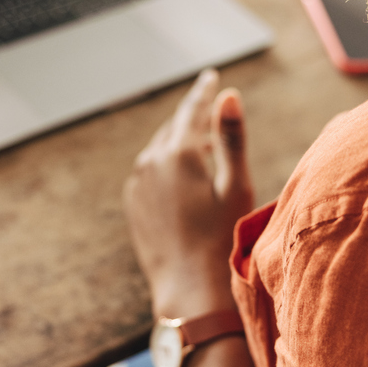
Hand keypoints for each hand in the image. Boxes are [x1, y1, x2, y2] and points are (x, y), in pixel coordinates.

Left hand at [124, 69, 254, 319]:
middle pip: (174, 128)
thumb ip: (230, 137)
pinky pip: (151, 171)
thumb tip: (227, 94)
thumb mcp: (235, 186)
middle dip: (193, 118)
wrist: (188, 289)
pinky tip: (184, 178)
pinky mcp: (133, 202)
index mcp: (178, 153)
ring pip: (161, 149)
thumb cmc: (221, 239)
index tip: (210, 77)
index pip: (192, 110)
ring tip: (203, 146)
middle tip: (209, 106)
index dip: (204, 92)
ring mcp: (137, 182)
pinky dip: (167, 165)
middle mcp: (151, 162)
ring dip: (180, 143)